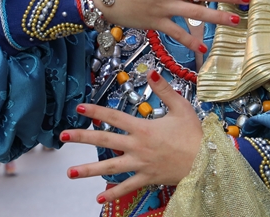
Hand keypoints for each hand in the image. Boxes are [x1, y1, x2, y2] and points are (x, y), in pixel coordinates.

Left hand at [61, 70, 202, 204]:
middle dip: (82, 138)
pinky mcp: (147, 178)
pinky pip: (126, 187)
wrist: (206, 162)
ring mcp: (140, 164)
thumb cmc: (195, 134)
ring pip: (110, 168)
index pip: (114, 117)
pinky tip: (98, 197)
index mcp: (143, 128)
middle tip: (62, 137)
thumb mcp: (181, 107)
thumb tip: (151, 71)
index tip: (80, 108)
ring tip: (69, 172)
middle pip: (104, 141)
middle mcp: (137, 147)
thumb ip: (164, 89)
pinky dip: (112, 192)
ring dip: (88, 170)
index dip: (96, 111)